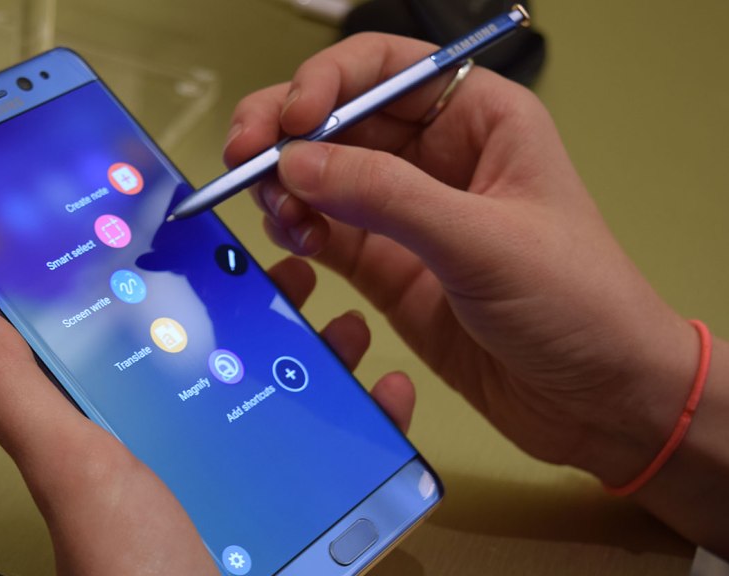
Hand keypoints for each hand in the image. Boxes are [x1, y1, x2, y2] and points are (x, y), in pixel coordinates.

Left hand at [0, 257, 415, 574]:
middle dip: (267, 309)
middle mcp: (190, 452)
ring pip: (293, 398)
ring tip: (348, 317)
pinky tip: (389, 390)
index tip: (202, 233)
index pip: (147, 338)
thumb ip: (16, 394)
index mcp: (129, 433)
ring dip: (325, 353)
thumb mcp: (70, 469)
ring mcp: (252, 483)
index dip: (172, 283)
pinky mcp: (306, 513)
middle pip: (232, 360)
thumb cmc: (134, 570)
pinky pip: (347, 456)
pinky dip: (375, 420)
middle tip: (296, 270)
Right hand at [226, 33, 698, 503]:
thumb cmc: (579, 305)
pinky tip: (297, 243)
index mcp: (480, 120)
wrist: (600, 400)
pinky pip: (326, 232)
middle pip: (340, 119)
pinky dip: (299, 231)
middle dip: (287, 133)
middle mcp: (438, 158)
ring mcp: (408, 214)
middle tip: (245, 158)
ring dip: (287, 187)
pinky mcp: (389, 267)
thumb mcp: (483, 242)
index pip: (386, 69)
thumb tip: (297, 163)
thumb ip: (386, 197)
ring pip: (323, 176)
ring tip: (280, 214)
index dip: (329, 81)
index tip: (292, 120)